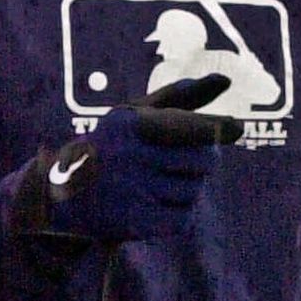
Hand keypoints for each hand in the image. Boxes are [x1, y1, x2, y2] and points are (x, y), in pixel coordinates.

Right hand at [14, 76, 241, 241]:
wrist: (63, 193)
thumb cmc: (113, 145)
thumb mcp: (137, 113)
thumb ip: (182, 96)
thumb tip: (226, 78)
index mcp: (132, 122)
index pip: (194, 127)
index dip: (219, 129)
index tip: (237, 128)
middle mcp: (130, 155)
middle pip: (203, 161)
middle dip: (203, 162)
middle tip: (187, 163)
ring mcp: (131, 190)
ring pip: (194, 192)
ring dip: (189, 190)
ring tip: (163, 185)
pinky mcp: (133, 222)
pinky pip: (183, 219)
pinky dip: (180, 215)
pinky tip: (162, 206)